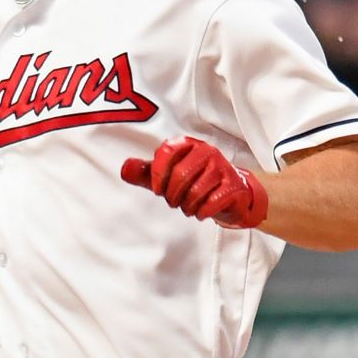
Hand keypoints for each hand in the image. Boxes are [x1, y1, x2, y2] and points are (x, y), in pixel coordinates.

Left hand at [120, 137, 268, 229]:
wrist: (231, 194)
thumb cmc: (196, 182)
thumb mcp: (168, 177)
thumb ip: (145, 173)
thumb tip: (125, 169)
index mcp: (188, 144)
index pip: (166, 151)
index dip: (158, 174)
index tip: (156, 189)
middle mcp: (206, 151)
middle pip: (180, 175)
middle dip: (172, 196)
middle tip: (174, 202)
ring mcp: (222, 168)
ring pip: (196, 191)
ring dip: (187, 207)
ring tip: (188, 207)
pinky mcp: (233, 186)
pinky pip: (212, 202)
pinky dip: (202, 212)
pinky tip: (202, 212)